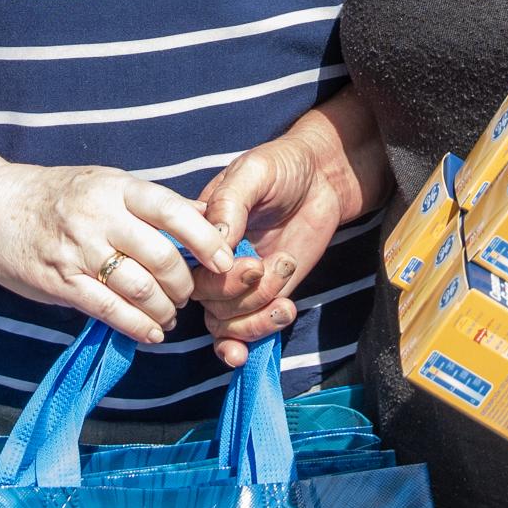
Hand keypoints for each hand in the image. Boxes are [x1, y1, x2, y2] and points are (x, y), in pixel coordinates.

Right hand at [0, 163, 234, 346]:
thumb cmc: (54, 195)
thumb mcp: (104, 182)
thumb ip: (152, 202)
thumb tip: (208, 213)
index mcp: (115, 187)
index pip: (172, 210)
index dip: (205, 239)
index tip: (224, 261)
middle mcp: (99, 216)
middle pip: (161, 256)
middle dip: (184, 283)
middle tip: (189, 294)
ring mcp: (78, 251)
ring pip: (139, 288)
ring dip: (164, 309)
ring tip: (169, 315)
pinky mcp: (60, 283)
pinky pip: (109, 311)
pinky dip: (138, 327)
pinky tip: (150, 332)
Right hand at [193, 136, 351, 366]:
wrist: (322, 179)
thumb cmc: (282, 167)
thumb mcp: (255, 172)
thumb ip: (231, 201)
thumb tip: (216, 237)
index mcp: (197, 230)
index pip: (184, 265)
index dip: (212, 274)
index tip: (250, 263)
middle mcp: (210, 260)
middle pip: (204, 299)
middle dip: (237, 293)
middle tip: (267, 266)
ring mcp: (235, 283)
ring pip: (223, 322)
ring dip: (255, 316)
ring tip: (285, 288)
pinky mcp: (261, 296)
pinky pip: (242, 332)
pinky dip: (250, 340)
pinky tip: (272, 326)